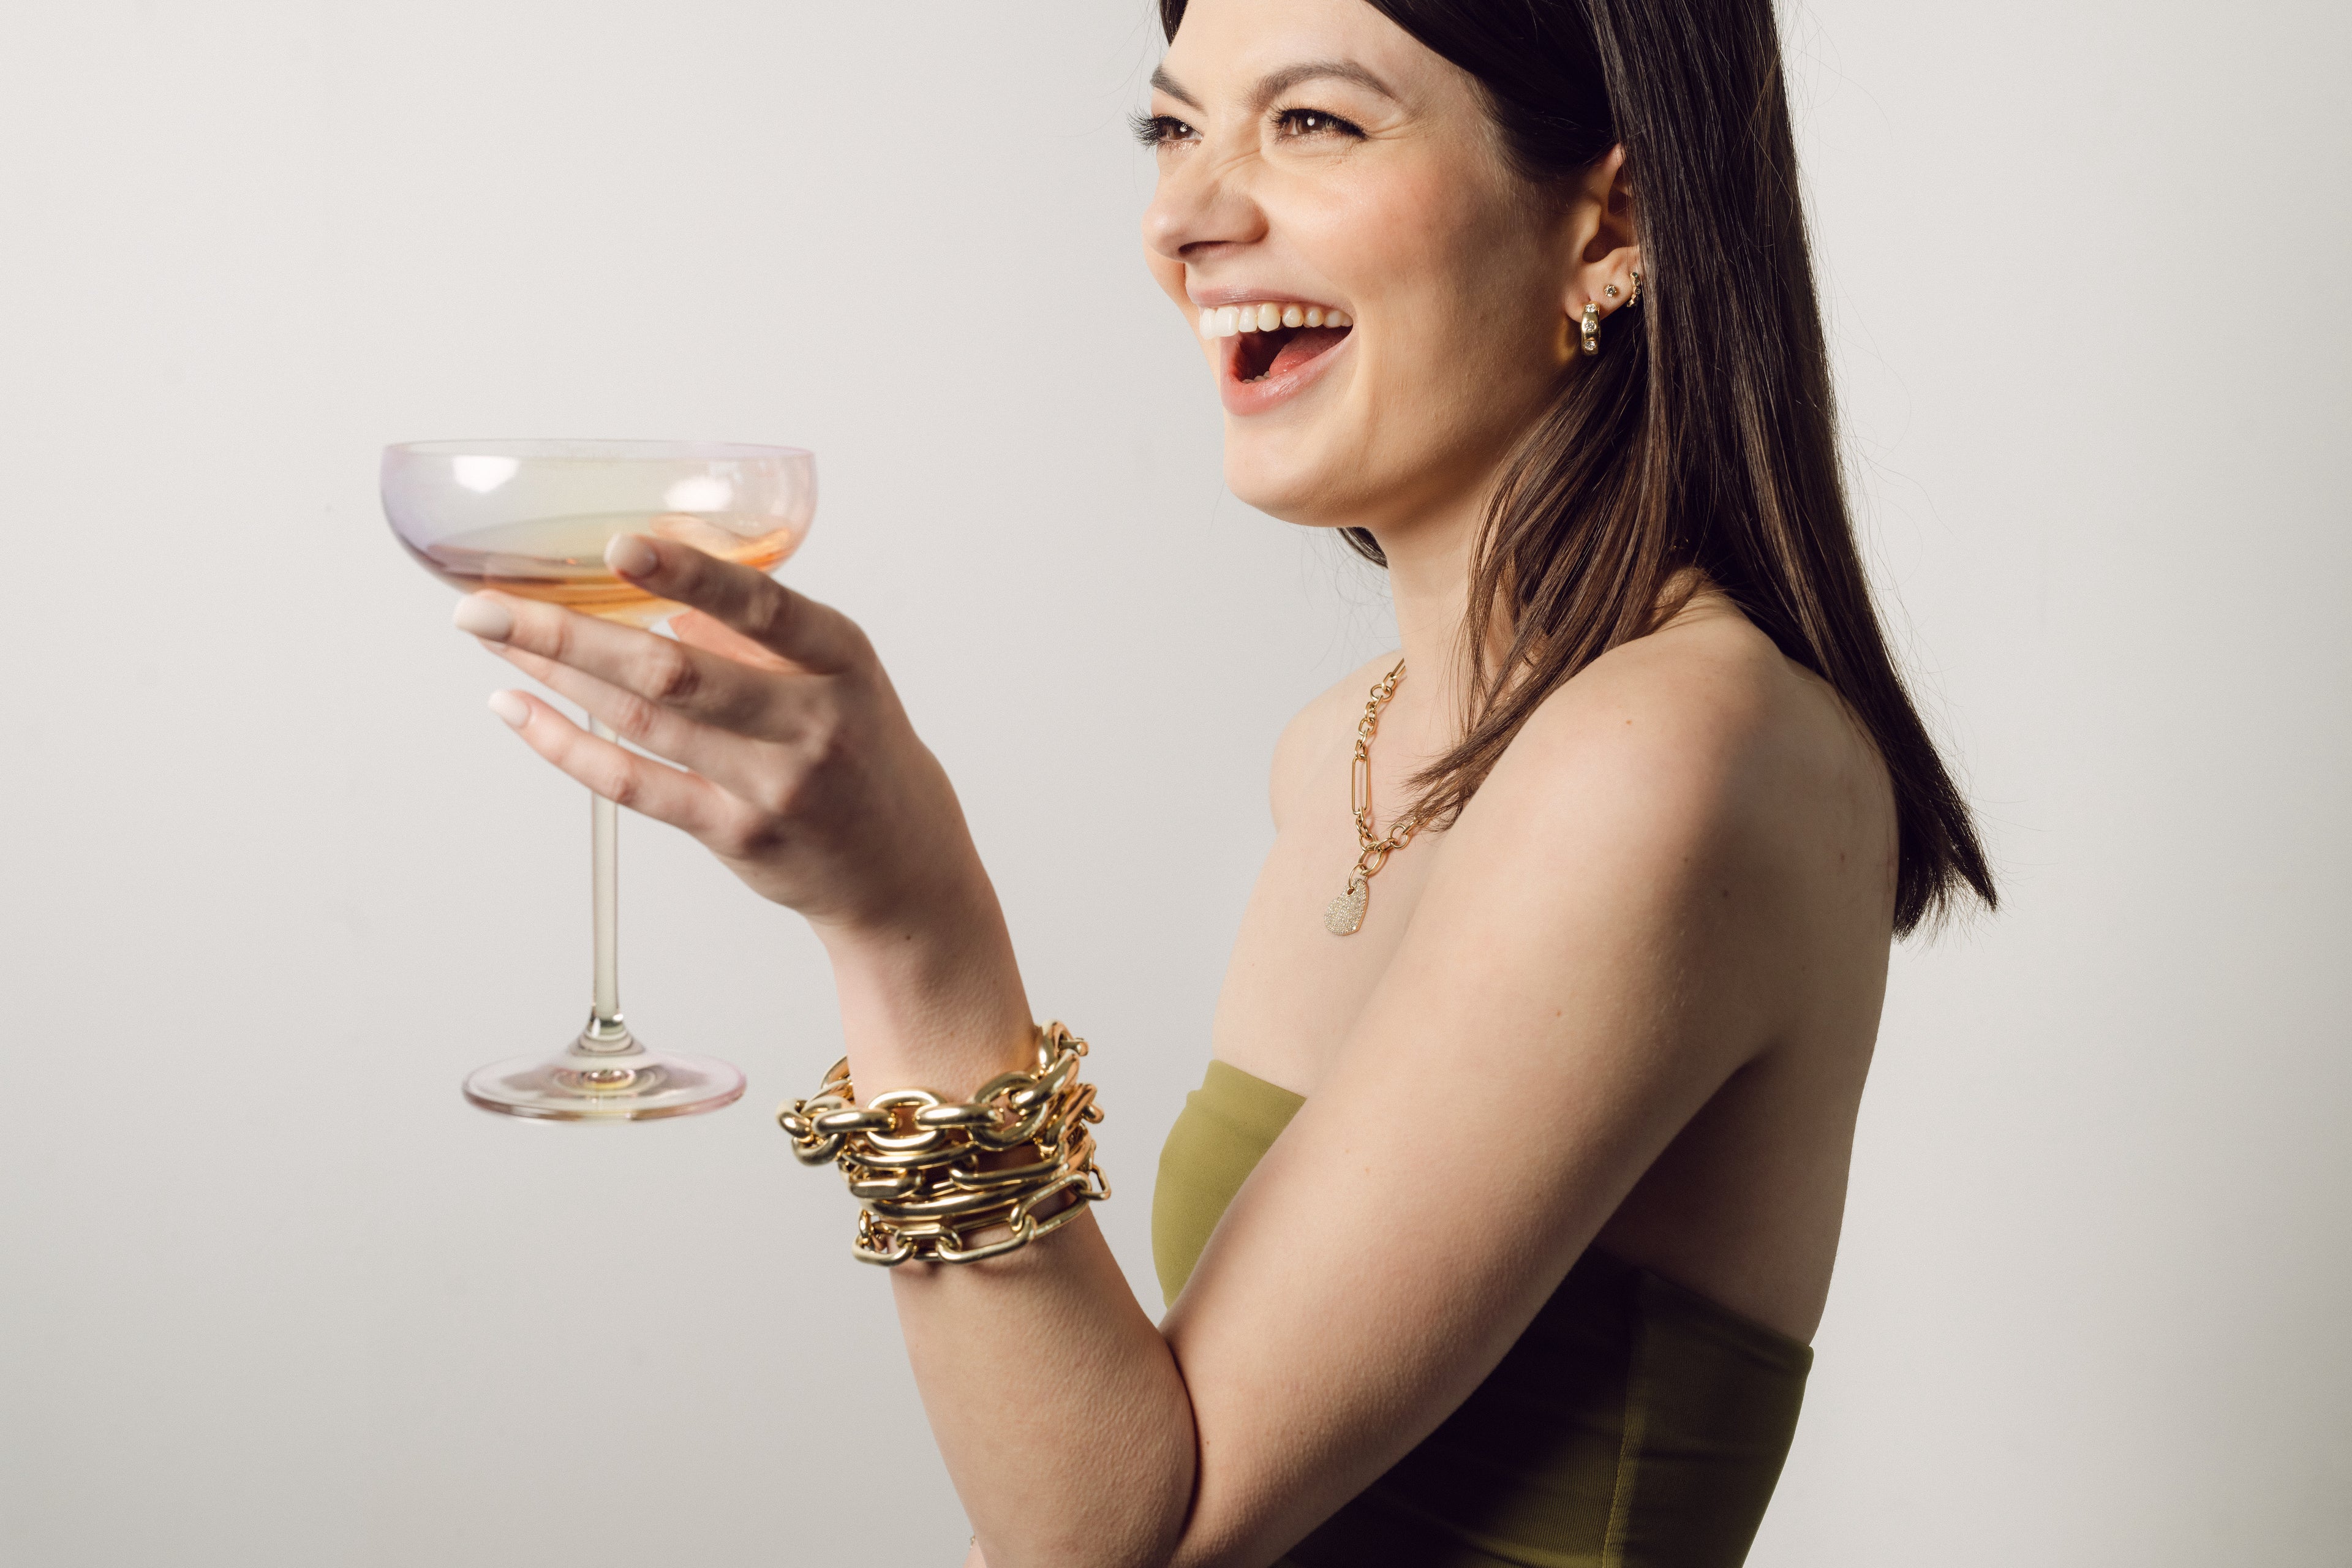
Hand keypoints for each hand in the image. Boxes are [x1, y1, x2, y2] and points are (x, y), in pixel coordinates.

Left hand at [453, 533, 974, 935]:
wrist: (905, 872)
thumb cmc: (864, 755)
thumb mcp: (839, 677)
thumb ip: (757, 635)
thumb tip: (656, 588)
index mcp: (843, 662)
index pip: (764, 608)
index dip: (690, 575)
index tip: (617, 547)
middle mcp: (811, 724)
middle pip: (674, 672)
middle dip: (568, 633)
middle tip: (488, 602)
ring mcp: (770, 787)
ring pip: (642, 723)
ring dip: (554, 675)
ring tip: (491, 635)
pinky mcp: (734, 835)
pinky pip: (636, 786)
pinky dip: (568, 746)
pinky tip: (518, 710)